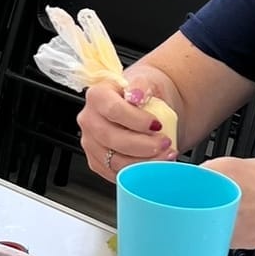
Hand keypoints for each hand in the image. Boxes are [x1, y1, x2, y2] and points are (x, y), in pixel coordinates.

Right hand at [77, 62, 177, 180]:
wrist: (144, 107)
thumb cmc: (143, 94)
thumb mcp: (147, 81)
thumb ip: (141, 85)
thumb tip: (136, 95)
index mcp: (97, 96)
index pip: (113, 110)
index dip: (137, 121)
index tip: (157, 124)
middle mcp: (89, 119)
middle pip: (112, 138)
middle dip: (143, 145)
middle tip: (164, 142)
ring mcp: (91, 143)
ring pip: (114, 161)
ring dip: (144, 162)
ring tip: (165, 155)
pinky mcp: (98, 162)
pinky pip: (116, 174)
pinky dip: (138, 173)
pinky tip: (155, 164)